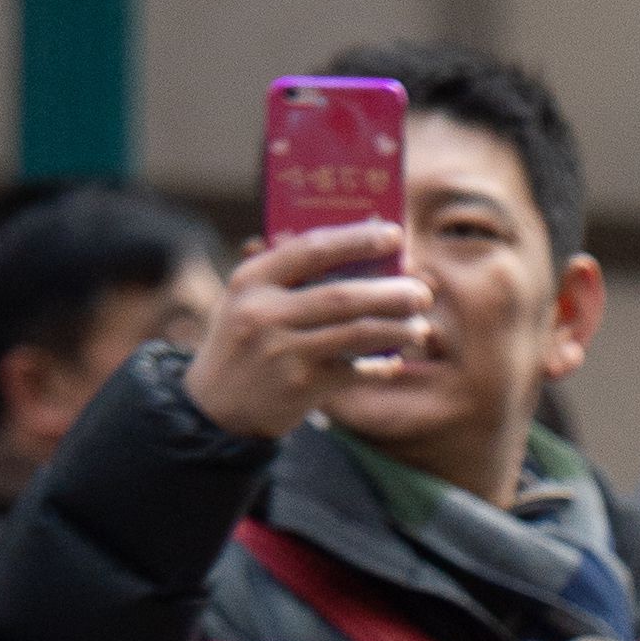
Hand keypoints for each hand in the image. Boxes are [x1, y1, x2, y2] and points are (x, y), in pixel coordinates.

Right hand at [181, 227, 431, 442]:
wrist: (216, 407)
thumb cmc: (245, 341)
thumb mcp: (249, 299)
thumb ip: (289, 276)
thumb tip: (361, 254)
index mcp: (252, 279)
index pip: (311, 249)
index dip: (357, 239)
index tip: (394, 233)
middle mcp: (265, 313)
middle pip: (343, 296)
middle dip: (391, 293)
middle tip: (422, 292)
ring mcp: (283, 352)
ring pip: (356, 335)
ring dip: (396, 330)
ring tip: (419, 328)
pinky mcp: (300, 387)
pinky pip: (355, 372)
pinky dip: (380, 367)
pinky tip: (395, 363)